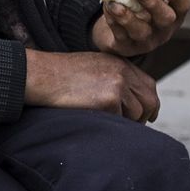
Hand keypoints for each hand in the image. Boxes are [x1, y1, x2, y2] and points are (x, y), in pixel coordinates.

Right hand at [24, 48, 159, 122]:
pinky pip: (120, 119)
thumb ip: (112, 78)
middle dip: (145, 116)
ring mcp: (117, 85)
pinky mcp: (109, 99)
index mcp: (120, 63)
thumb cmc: (57, 75)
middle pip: (150, 100)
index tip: (147, 115)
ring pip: (137, 113)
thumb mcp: (91, 68)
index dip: (149, 102)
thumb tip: (126, 100)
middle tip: (134, 127)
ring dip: (126, 122)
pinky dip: (110, 124)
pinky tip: (96, 119)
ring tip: (108, 123)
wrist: (40, 75)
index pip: (148, 85)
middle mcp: (123, 72)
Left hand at [91, 0, 189, 58]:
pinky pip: (120, 36)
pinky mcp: (127, 47)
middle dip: (153, 3)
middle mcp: (164, 29)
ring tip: (115, 4)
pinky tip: (108, 8)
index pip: (183, 4)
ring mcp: (147, 41)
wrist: (118, 33)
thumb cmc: (137, 7)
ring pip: (141, 31)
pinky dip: (113, 21)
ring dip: (128, 16)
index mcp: (174, 13)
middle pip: (165, 19)